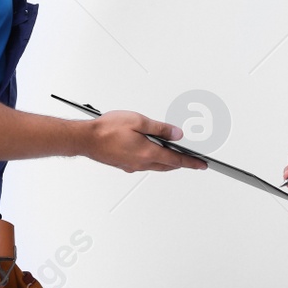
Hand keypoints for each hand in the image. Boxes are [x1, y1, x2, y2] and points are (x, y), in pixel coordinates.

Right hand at [81, 111, 207, 173]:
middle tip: (192, 162)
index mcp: (148, 152)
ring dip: (166, 162)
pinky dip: (152, 160)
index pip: (176, 160)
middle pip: (167, 166)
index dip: (192, 163)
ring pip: (155, 166)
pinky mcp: (123, 165)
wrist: (85, 139)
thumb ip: (160, 128)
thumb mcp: (138, 121)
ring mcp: (131, 166)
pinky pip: (144, 164)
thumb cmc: (106, 129)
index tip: (202, 165)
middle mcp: (141, 163)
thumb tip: (176, 133)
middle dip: (181, 164)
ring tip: (173, 155)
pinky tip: (150, 152)